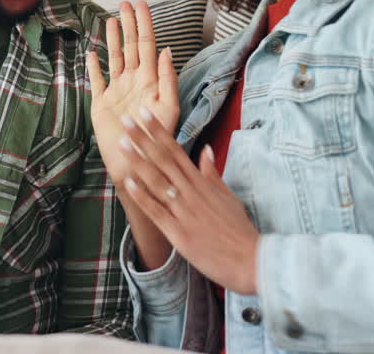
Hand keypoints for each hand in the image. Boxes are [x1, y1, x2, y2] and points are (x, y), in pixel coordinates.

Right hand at [87, 0, 179, 187]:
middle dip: (129, 24)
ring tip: (110, 20)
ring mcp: (117, 91)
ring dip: (112, 39)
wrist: (134, 162)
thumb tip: (167, 50)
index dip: (145, 24)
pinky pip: (97, 79)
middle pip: (131, 46)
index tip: (141, 4)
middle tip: (125, 3)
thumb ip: (168, 79)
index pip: (148, 45)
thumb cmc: (155, 139)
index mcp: (150, 80)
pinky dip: (94, 66)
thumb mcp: (168, 108)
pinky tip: (91, 54)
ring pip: (115, 58)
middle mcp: (134, 81)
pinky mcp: (102, 103)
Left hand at [118, 106, 260, 295]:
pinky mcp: (179, 233)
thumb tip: (206, 149)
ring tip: (122, 144)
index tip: (144, 114)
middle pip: (163, 159)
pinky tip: (128, 183)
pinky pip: (157, 212)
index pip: (176, 150)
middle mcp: (191, 192)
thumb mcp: (228, 196)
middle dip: (143, 138)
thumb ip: (212, 173)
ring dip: (138, 161)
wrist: (251, 260)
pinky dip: (143, 197)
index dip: (158, 131)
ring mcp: (184, 212)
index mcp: (201, 182)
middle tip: (125, 119)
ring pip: (157, 181)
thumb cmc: (238, 229)